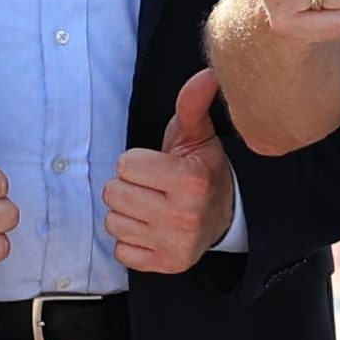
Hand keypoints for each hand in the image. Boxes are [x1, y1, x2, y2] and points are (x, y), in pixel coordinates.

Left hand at [109, 71, 236, 276]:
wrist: (226, 215)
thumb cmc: (203, 171)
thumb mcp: (197, 135)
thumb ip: (192, 104)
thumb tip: (207, 74)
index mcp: (189, 179)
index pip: (125, 165)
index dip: (138, 163)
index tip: (159, 167)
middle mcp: (183, 215)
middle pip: (113, 194)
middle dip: (129, 187)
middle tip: (153, 188)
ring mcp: (174, 243)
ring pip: (113, 222)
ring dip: (128, 214)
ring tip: (152, 208)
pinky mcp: (166, 265)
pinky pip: (121, 250)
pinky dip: (131, 241)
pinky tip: (151, 230)